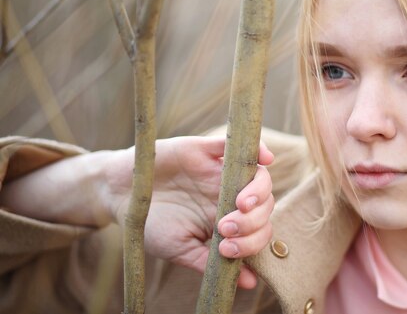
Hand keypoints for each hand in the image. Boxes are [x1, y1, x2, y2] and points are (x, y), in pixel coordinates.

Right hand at [102, 136, 273, 288]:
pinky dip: (258, 148)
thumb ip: (211, 263)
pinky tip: (265, 158)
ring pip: (259, 177)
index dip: (252, 242)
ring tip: (241, 205)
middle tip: (224, 228)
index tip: (225, 249)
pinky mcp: (209, 150)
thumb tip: (250, 283)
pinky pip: (240, 145)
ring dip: (258, 192)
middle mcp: (231, 195)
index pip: (259, 230)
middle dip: (252, 221)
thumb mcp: (180, 248)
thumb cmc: (151, 223)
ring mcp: (223, 172)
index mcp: (228, 220)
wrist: (119, 194)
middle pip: (265, 205)